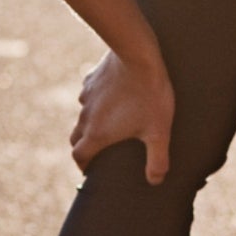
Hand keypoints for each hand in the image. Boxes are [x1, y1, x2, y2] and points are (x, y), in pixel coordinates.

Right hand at [71, 51, 172, 183]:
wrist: (137, 54)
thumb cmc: (149, 95)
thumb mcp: (159, 131)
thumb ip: (158, 159)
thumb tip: (156, 181)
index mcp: (97, 133)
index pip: (79, 156)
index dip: (83, 166)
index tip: (90, 171)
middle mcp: (86, 116)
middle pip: (76, 138)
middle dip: (83, 147)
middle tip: (98, 151)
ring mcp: (86, 96)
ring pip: (82, 116)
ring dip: (90, 123)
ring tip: (108, 123)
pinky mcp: (90, 79)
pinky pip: (88, 95)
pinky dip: (96, 102)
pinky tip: (111, 97)